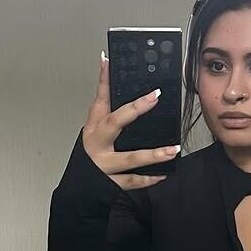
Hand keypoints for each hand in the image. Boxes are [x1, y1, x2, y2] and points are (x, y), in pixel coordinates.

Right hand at [81, 54, 178, 190]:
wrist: (79, 186)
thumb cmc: (89, 152)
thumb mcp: (93, 124)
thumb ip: (103, 97)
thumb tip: (106, 64)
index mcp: (93, 128)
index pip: (102, 101)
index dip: (109, 83)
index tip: (126, 74)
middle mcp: (98, 145)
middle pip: (115, 123)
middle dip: (135, 110)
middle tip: (154, 98)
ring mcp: (105, 165)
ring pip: (129, 159)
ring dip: (152, 156)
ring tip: (172, 150)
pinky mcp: (112, 183)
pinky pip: (133, 182)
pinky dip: (148, 179)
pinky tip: (163, 174)